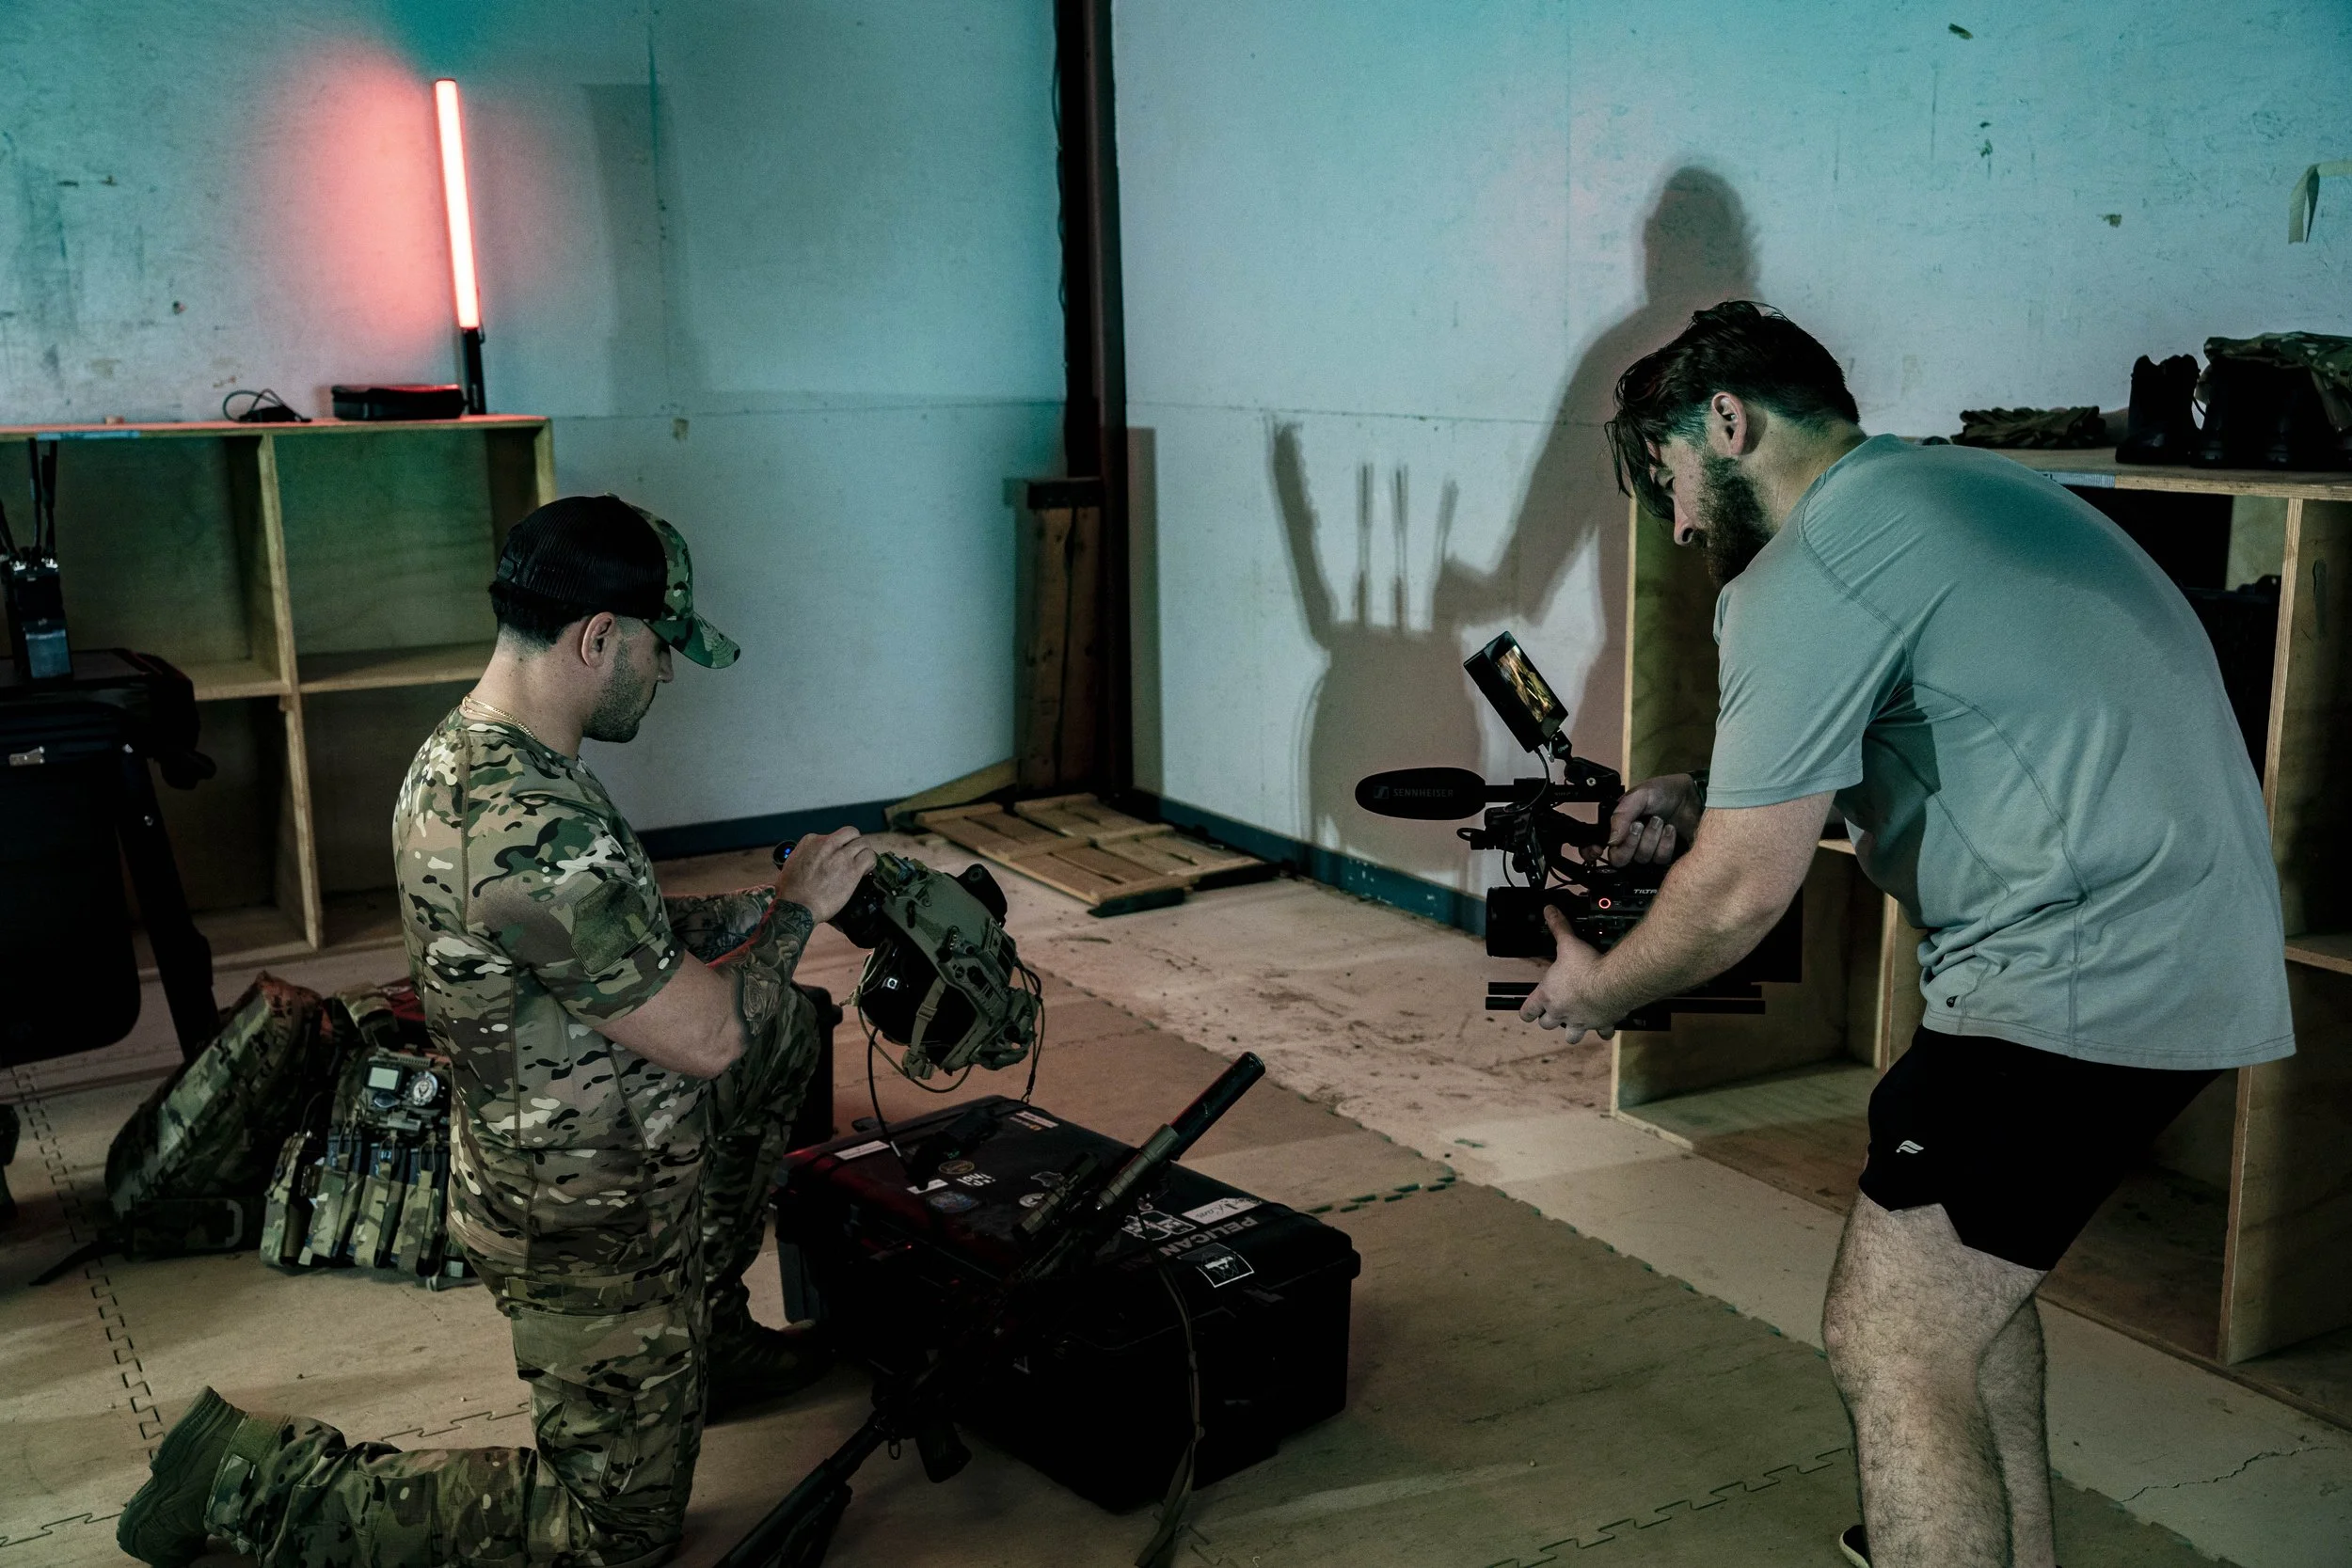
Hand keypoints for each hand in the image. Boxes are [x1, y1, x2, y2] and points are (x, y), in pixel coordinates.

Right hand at [773, 827, 875, 924]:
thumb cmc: (790, 891)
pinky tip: (866, 870)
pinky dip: (871, 862)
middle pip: (851, 833)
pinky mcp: (853, 869)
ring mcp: (841, 856)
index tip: (837, 857)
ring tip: (862, 864)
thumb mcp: (791, 863)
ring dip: (864, 853)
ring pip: (863, 843)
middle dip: (854, 843)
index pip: (832, 836)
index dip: (837, 847)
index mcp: (811, 841)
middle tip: (854, 856)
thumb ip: (805, 856)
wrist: (796, 906)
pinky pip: (870, 857)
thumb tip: (811, 860)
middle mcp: (827, 844)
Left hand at [1518, 906, 1617, 1037]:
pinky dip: (1604, 1031)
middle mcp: (1562, 1012)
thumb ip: (1558, 927)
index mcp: (1548, 996)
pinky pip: (1602, 1033)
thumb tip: (1549, 911)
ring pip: (1571, 1036)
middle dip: (1549, 1020)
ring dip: (1572, 1032)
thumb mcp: (1568, 943)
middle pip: (1547, 1025)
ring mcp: (1581, 1021)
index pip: (1528, 1011)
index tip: (1527, 1012)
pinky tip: (1606, 1025)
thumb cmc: (1587, 967)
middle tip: (1555, 1012)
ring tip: (1576, 1024)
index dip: (1526, 1011)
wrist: (1612, 983)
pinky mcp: (1601, 1024)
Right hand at [1592, 773, 1701, 867]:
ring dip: (1651, 838)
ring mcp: (1647, 849)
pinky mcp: (1664, 856)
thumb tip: (1610, 840)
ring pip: (1641, 859)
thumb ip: (1621, 816)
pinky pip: (1659, 860)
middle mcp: (1630, 840)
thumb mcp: (1639, 796)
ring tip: (1660, 821)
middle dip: (1631, 842)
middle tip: (1640, 824)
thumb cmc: (1666, 792)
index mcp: (1618, 825)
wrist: (1694, 797)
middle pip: (1619, 859)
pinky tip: (1670, 830)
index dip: (1599, 850)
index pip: (1600, 847)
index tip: (1604, 845)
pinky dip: (1665, 844)